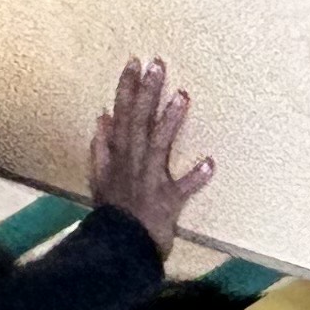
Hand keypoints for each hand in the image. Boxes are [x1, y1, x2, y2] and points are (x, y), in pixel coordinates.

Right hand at [89, 56, 214, 254]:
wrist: (119, 248)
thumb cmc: (114, 212)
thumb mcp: (99, 178)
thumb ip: (101, 147)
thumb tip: (102, 116)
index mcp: (119, 155)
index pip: (121, 114)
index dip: (127, 87)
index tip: (134, 61)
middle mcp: (134, 162)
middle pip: (139, 122)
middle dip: (147, 92)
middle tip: (157, 64)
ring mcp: (151, 180)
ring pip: (159, 146)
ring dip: (169, 122)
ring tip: (182, 96)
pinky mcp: (168, 200)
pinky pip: (183, 189)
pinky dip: (195, 177)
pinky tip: (210, 163)